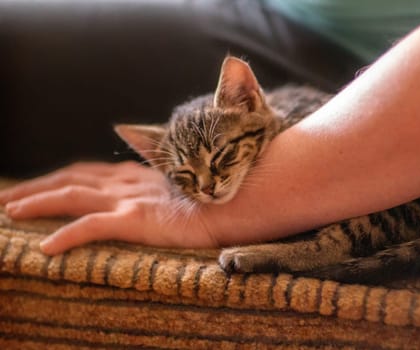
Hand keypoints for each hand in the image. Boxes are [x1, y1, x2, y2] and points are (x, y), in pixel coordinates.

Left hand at [0, 162, 217, 254]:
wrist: (234, 202)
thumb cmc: (211, 196)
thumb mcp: (178, 184)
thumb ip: (155, 177)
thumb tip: (141, 168)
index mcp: (134, 175)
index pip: (84, 173)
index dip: (54, 179)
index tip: (31, 188)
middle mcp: (126, 183)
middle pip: (69, 180)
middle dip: (34, 188)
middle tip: (5, 199)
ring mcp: (130, 200)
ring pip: (71, 196)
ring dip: (37, 203)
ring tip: (9, 213)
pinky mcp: (137, 219)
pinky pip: (92, 227)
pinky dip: (66, 237)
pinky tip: (46, 250)